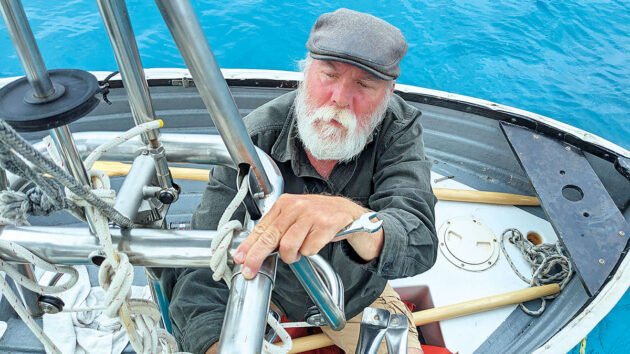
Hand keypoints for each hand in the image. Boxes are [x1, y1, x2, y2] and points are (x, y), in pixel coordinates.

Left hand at [233, 194, 382, 278]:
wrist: (346, 212)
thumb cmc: (317, 216)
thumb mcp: (294, 216)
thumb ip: (276, 229)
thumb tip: (255, 249)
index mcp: (284, 204)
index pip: (262, 227)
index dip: (249, 245)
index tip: (240, 258)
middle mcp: (296, 207)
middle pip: (270, 237)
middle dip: (258, 257)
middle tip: (251, 270)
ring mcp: (310, 215)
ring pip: (289, 246)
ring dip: (292, 255)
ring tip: (298, 251)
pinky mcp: (325, 225)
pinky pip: (309, 249)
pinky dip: (309, 252)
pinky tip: (314, 242)